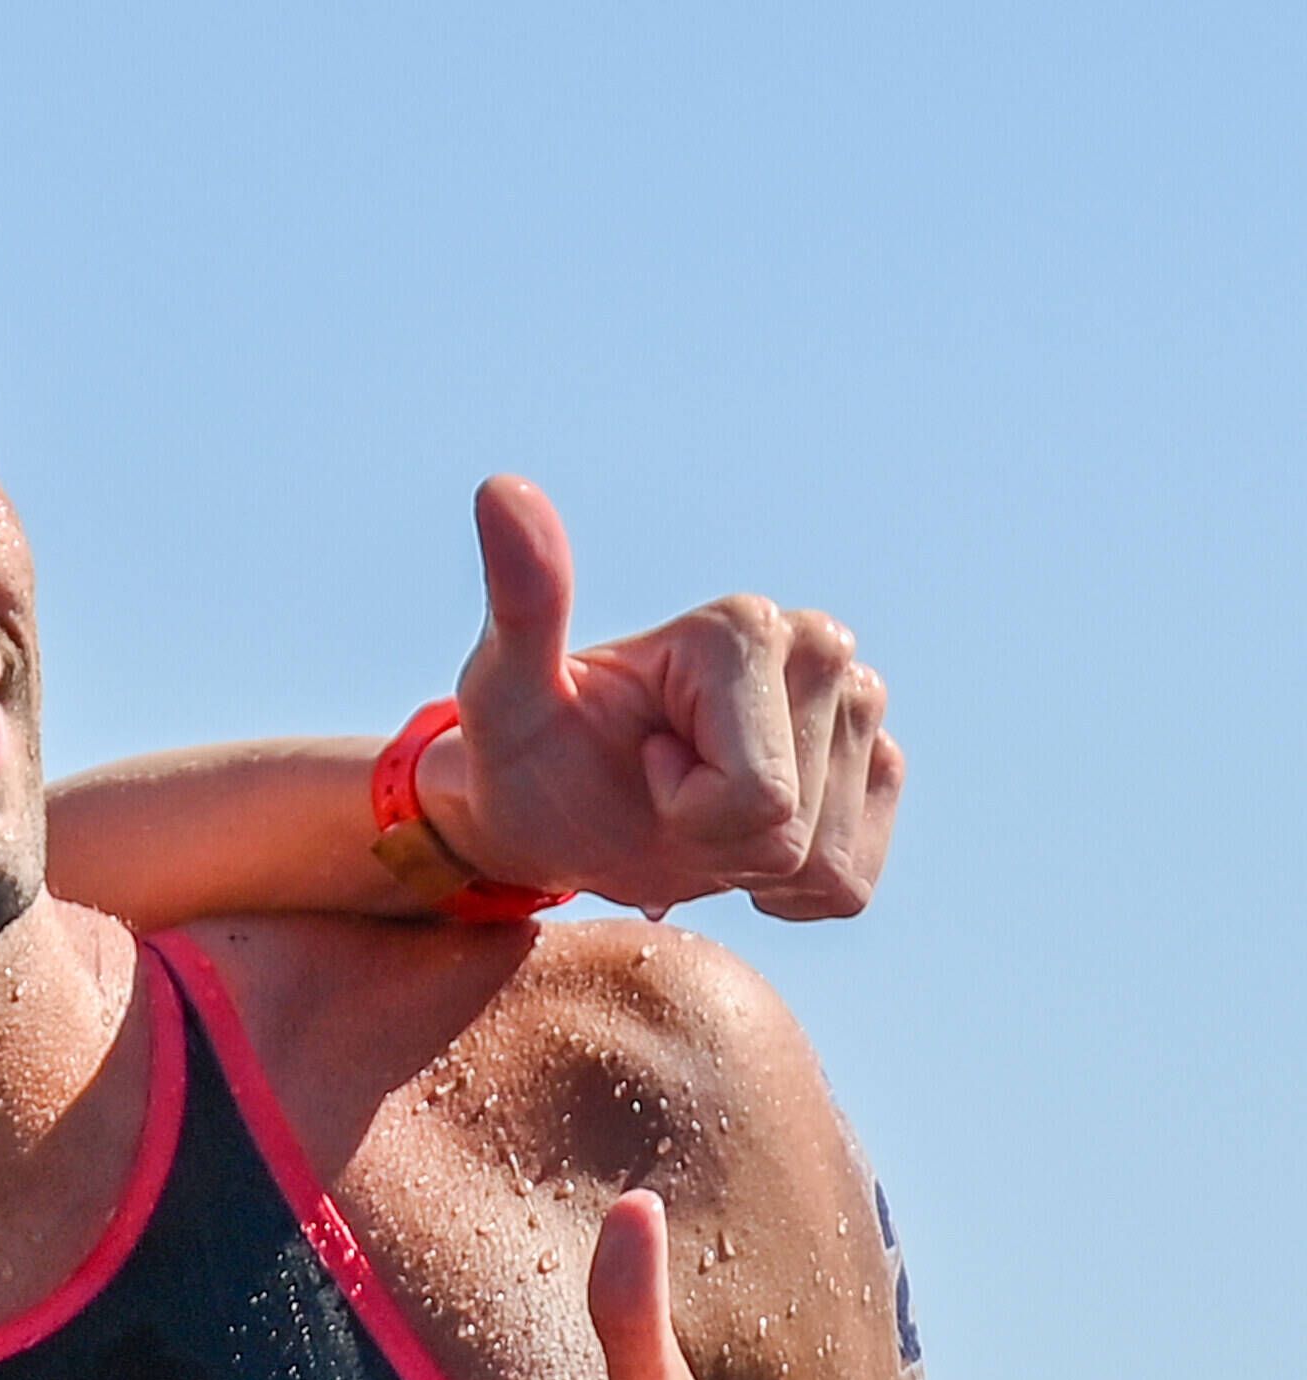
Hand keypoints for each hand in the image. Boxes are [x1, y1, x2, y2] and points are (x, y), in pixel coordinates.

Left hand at [424, 475, 900, 920]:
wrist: (551, 807)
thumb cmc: (523, 751)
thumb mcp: (502, 693)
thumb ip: (520, 599)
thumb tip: (499, 488)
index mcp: (748, 626)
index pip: (758, 796)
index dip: (685, 810)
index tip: (640, 764)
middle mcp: (821, 649)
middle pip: (795, 829)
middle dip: (714, 843)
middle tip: (658, 796)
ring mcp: (862, 709)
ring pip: (826, 861)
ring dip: (744, 868)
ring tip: (690, 813)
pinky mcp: (880, 771)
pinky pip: (851, 882)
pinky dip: (783, 890)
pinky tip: (732, 840)